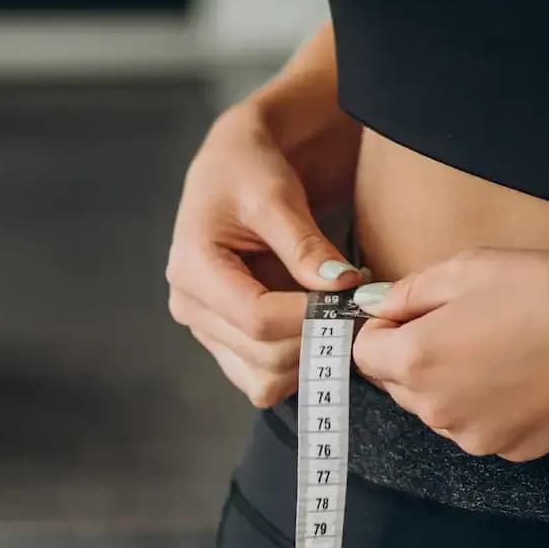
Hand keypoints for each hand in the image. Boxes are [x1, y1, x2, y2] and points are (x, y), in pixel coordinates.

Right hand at [166, 105, 364, 407]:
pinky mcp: (226, 340)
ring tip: (337, 317)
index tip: (354, 299)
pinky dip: (299, 364)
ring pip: (263, 381)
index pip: (256, 317)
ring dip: (310, 359)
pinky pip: (265, 378)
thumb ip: (305, 244)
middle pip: (262, 357)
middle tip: (357, 307)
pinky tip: (320, 327)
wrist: (235, 166)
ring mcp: (207, 329)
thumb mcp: (276, 194)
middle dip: (318, 339)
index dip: (311, 317)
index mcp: (192, 269)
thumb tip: (341, 287)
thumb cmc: (249, 169)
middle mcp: (190, 307)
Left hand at [351, 247, 548, 461]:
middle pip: (396, 383)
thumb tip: (374, 305)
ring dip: (448, 382)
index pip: (362, 353)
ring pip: (436, 407)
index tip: (409, 312)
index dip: (382, 328)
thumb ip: (407, 292)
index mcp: (414, 361)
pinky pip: (477, 425)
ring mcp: (472, 435)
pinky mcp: (509, 449)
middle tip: (462, 324)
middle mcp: (435, 409)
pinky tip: (522, 374)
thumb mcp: (466, 270)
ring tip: (498, 346)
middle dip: (412, 355)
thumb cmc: (548, 291)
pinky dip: (486, 403)